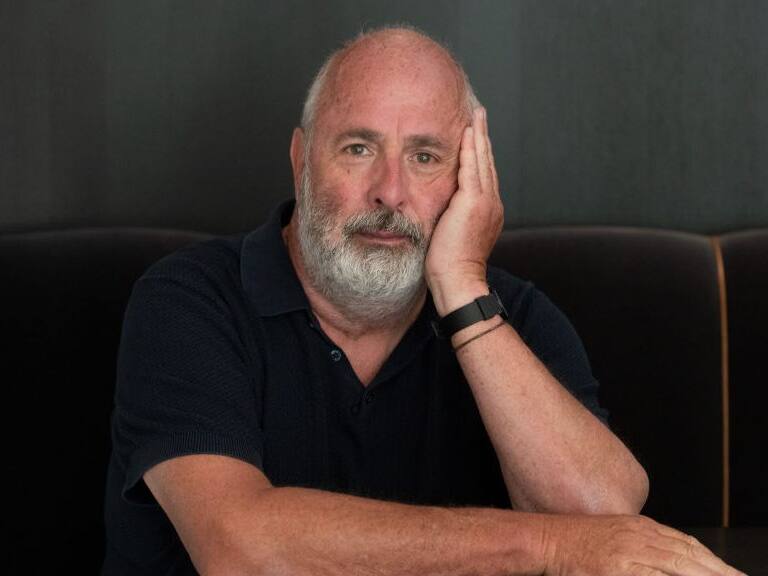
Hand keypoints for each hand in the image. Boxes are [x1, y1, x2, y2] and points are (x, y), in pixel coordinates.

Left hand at [425, 107, 504, 315]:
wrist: (459, 282)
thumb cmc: (450, 270)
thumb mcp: (452, 239)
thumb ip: (451, 221)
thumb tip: (440, 214)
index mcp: (487, 212)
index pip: (483, 175)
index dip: (480, 154)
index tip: (475, 136)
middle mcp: (491, 204)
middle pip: (487, 162)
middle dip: (483, 137)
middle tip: (479, 115)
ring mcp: (485, 202)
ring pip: (483, 160)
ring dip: (478, 135)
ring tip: (476, 115)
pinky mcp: (473, 202)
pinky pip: (472, 168)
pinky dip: (470, 148)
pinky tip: (467, 131)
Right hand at [544, 514, 745, 575]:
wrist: (544, 539)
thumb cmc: (572, 540)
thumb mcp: (612, 535)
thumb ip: (640, 545)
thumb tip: (668, 559)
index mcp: (639, 527)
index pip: (686, 545)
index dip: (712, 561)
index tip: (730, 572)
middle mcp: (638, 537)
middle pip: (689, 557)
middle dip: (718, 572)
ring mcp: (629, 554)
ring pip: (678, 567)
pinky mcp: (618, 570)